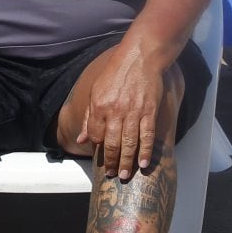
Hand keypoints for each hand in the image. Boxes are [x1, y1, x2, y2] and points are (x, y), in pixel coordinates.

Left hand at [75, 44, 168, 180]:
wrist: (140, 56)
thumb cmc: (117, 72)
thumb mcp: (96, 90)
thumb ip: (90, 117)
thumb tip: (82, 139)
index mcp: (99, 106)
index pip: (96, 135)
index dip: (98, 148)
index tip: (102, 158)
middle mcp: (115, 111)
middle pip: (111, 143)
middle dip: (111, 162)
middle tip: (113, 175)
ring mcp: (133, 112)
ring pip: (129, 143)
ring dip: (127, 162)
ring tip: (126, 175)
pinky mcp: (149, 111)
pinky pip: (147, 136)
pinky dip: (145, 151)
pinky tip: (143, 164)